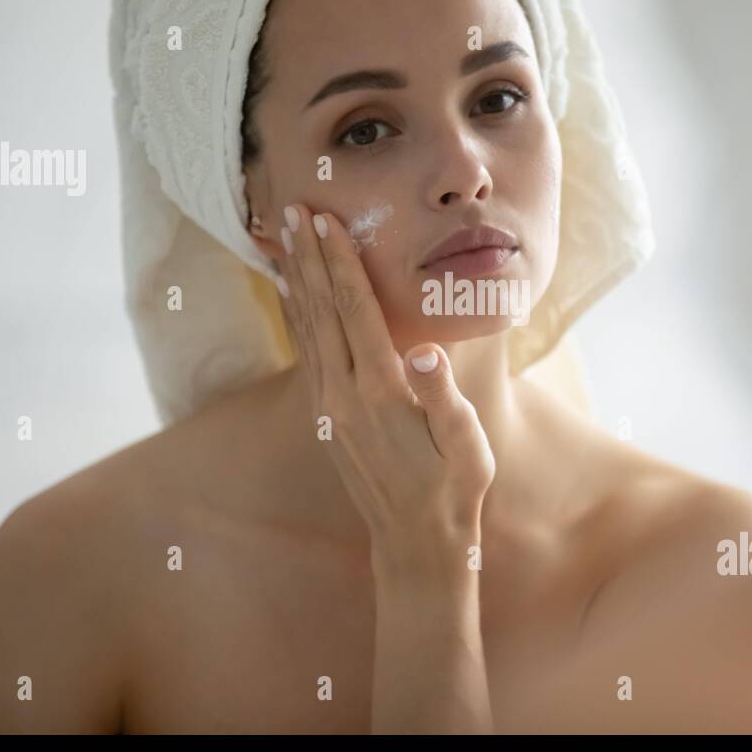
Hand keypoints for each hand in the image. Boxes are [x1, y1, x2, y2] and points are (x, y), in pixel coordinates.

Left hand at [275, 203, 495, 575]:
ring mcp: (329, 408)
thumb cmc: (454, 489)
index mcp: (380, 392)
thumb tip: (425, 349)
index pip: (354, 311)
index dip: (339, 262)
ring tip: (285, 240)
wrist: (416, 541)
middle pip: (321, 310)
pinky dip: (297, 316)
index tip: (325, 220)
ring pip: (307, 329)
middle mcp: (344, 395)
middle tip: (292, 209)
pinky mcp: (326, 418)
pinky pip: (307, 353)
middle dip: (309, 257)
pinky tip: (294, 295)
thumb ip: (443, 395)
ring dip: (297, 280)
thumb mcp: (466, 444)